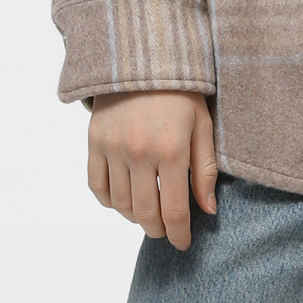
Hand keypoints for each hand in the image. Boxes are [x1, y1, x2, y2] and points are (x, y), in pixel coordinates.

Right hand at [87, 91, 218, 249]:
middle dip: (158, 230)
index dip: (180, 234)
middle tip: (166, 231)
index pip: (175, 210)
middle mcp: (140, 153)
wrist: (143, 58)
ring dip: (135, 218)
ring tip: (148, 215)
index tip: (183, 244)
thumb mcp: (203, 126)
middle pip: (146, 213)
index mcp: (172, 150)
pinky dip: (110, 201)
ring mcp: (113, 148)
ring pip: (121, 204)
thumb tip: (208, 210)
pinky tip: (124, 200)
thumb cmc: (181, 93)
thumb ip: (207, 170)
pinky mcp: (94, 142)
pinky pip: (97, 186)